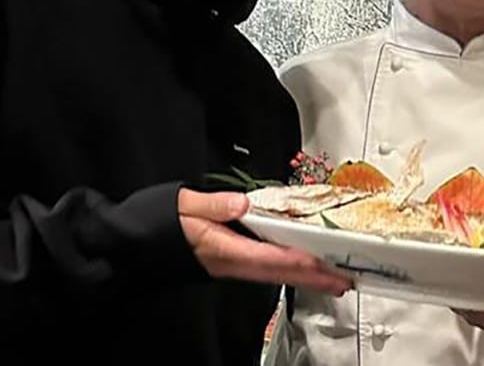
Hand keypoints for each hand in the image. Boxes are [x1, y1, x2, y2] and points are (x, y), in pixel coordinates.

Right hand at [177, 188, 350, 295]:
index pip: (270, 258)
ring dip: (306, 276)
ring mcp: (233, 264)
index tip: (323, 264)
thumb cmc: (160, 224)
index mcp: (224, 250)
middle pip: (281, 272)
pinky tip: (301, 266)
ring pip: (277, 273)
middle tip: (344, 280)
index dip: (300, 262)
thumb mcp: (184, 205)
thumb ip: (214, 205)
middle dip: (314, 278)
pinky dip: (289, 268)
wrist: (139, 243)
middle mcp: (232, 262)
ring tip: (333, 277)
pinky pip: (268, 267)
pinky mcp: (232, 261)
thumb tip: (241, 203)